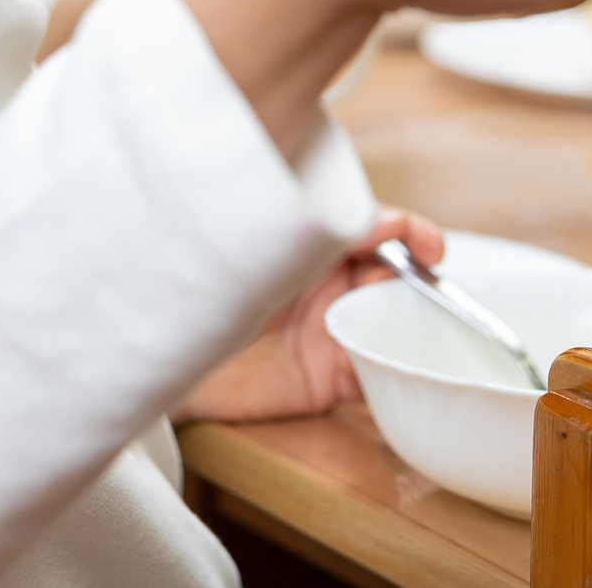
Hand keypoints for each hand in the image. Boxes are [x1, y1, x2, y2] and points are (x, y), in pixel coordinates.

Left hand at [172, 210, 442, 424]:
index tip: (429, 245)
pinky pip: (378, 377)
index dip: (410, 233)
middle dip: (416, 281)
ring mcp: (334, 332)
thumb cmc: (195, 286)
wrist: (162, 358)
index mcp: (314, 244)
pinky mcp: (330, 379)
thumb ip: (296, 230)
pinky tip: (401, 371)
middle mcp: (331, 286)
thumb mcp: (250, 251)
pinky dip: (396, 375)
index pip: (376, 229)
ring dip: (413, 326)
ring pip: (395, 324)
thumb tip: (349, 212)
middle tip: (423, 290)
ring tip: (413, 329)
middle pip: (394, 277)